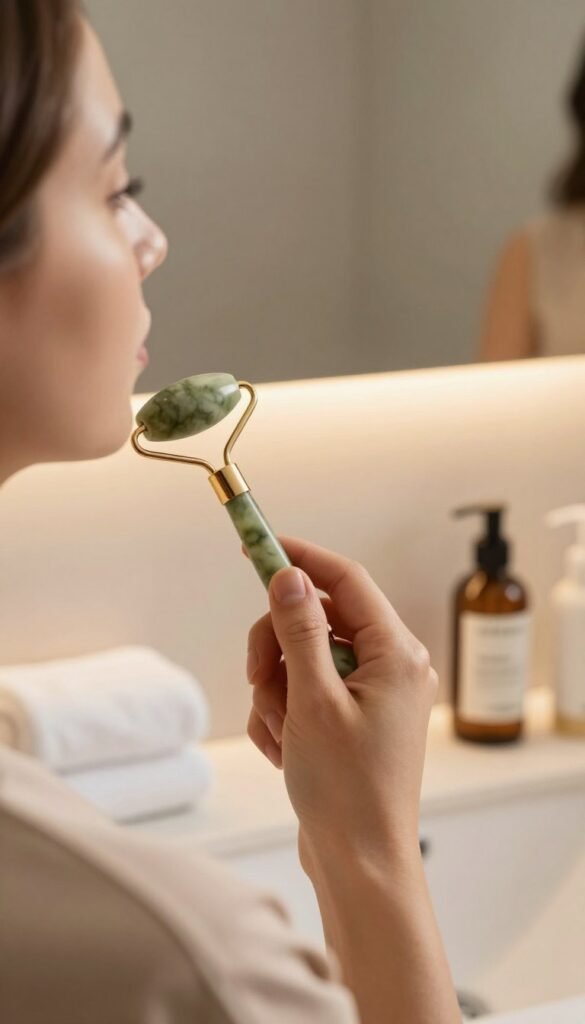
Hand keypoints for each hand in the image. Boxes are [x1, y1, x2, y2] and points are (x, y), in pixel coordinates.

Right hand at [245, 536, 437, 867]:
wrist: (359, 866)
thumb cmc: (347, 791)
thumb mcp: (314, 701)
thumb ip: (300, 631)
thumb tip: (288, 575)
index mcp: (396, 654)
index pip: (345, 579)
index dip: (299, 558)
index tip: (255, 546)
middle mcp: (390, 667)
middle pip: (315, 619)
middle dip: (277, 647)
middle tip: (258, 677)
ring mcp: (370, 694)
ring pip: (301, 657)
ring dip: (276, 690)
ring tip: (282, 734)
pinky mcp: (350, 719)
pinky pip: (302, 692)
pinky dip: (283, 714)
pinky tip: (285, 750)